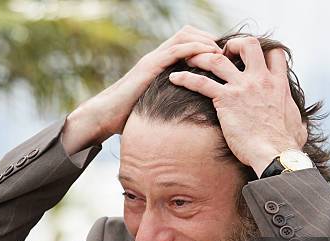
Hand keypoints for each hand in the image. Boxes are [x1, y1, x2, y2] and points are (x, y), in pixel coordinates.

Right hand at [62, 25, 221, 154]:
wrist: (104, 117)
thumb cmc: (127, 117)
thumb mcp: (155, 107)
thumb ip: (169, 103)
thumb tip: (186, 117)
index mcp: (159, 65)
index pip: (185, 42)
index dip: (204, 43)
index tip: (222, 55)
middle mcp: (157, 58)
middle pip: (187, 33)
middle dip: (208, 37)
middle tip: (225, 51)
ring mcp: (153, 60)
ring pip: (183, 36)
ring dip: (205, 40)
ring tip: (220, 51)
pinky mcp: (150, 67)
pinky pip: (175, 51)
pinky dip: (194, 49)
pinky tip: (209, 55)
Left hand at [168, 36, 307, 176]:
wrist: (275, 154)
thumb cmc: (286, 146)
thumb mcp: (297, 124)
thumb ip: (294, 115)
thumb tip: (298, 124)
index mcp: (278, 84)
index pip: (274, 54)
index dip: (263, 52)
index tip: (251, 58)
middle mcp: (260, 80)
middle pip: (248, 45)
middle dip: (233, 44)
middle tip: (222, 53)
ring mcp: (242, 88)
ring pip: (218, 59)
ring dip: (202, 56)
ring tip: (190, 59)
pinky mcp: (225, 100)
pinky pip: (200, 82)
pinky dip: (185, 78)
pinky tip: (174, 78)